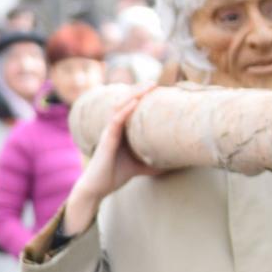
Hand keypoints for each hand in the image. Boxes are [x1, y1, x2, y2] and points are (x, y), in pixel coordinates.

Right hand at [66, 88, 162, 235]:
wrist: (98, 188)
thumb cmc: (115, 175)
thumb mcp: (140, 167)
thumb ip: (153, 163)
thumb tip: (174, 165)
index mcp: (122, 131)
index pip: (131, 109)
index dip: (142, 97)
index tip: (158, 89)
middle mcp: (114, 128)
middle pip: (125, 103)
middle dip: (139, 91)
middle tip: (155, 83)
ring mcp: (109, 132)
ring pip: (119, 107)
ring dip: (133, 95)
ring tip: (147, 86)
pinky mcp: (106, 140)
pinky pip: (115, 122)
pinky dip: (124, 111)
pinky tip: (134, 103)